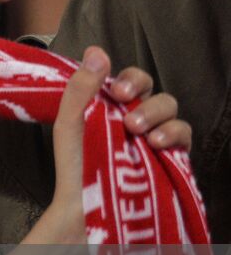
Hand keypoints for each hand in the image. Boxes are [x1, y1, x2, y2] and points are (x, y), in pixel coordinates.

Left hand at [46, 47, 189, 240]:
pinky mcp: (170, 157)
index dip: (130, 79)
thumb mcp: (70, 121)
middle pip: (155, 92)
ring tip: (138, 132)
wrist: (83, 203)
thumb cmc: (74, 162)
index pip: (132, 80)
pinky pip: (184, 137)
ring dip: (157, 115)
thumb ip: (81, 86)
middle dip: (144, 97)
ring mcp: (156, 137)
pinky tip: (156, 144)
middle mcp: (138, 117)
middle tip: (125, 113)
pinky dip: (174, 135)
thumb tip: (96, 50)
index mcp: (115, 105)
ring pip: (172, 111)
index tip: (115, 90)